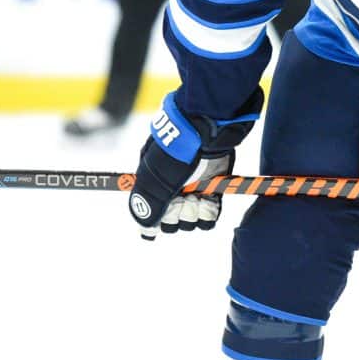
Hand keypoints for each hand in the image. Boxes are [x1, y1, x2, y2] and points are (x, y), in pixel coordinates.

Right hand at [128, 90, 261, 238]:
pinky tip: (209, 201)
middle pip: (173, 220)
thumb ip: (148, 206)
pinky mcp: (212, 186)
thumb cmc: (176, 153)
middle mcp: (172, 187)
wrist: (207, 129)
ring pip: (192, 218)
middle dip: (178, 215)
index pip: (152, 213)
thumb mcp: (155, 179)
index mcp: (152, 183)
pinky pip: (210, 212)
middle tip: (183, 199)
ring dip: (195, 213)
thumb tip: (146, 230)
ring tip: (197, 197)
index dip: (159, 219)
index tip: (165, 214)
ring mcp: (193, 187)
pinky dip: (210, 212)